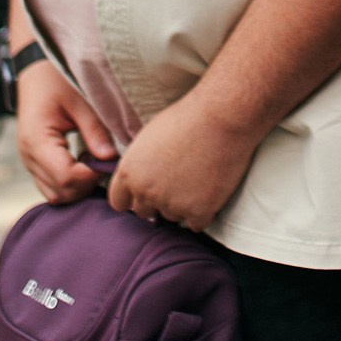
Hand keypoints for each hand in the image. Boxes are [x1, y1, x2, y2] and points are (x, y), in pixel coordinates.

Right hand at [14, 58, 114, 204]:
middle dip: (87, 184)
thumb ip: (95, 131)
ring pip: (56, 195)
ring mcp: (29, 162)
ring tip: (93, 159)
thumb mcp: (80, 101)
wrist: (35, 71)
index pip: (66, 177)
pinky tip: (84, 161)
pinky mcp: (34, 163)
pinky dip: (71, 182)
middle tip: (105, 162)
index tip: (109, 160)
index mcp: (37, 140)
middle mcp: (28, 156)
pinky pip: (52, 186)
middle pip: (61, 192)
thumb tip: (110, 160)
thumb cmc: (56, 79)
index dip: (92, 175)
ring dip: (79, 186)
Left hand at [109, 89, 260, 230]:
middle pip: (144, 212)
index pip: (119, 202)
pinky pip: (196, 224)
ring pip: (172, 217)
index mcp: (129, 172)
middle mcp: (145, 192)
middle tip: (178, 182)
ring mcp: (171, 205)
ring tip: (199, 178)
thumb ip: (139, 165)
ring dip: (183, 205)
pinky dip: (204, 211)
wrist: (222, 117)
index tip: (148, 190)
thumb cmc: (187, 118)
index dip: (134, 196)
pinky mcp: (198, 212)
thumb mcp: (149, 138)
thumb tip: (138, 184)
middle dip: (157, 202)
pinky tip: (211, 189)